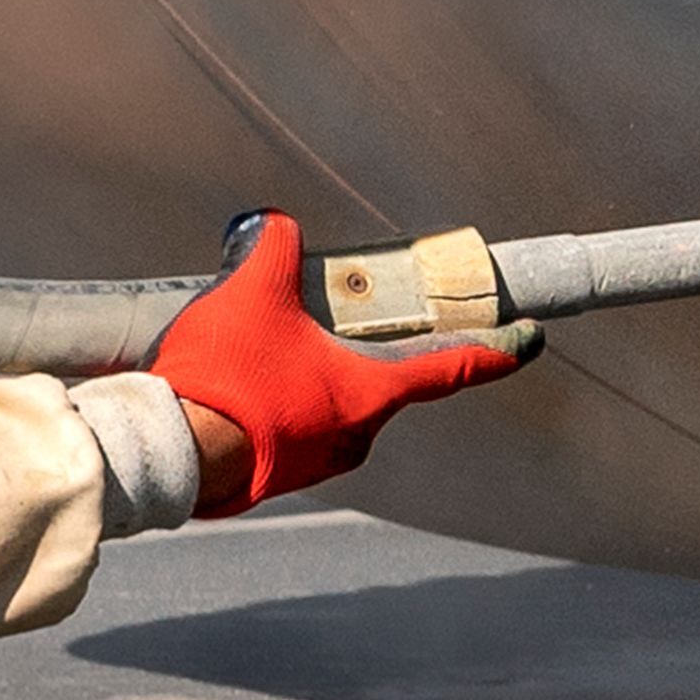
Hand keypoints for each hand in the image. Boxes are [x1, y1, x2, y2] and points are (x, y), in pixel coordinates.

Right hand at [149, 210, 543, 516]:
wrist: (173, 451)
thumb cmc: (228, 378)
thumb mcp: (253, 294)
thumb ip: (273, 249)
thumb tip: (275, 225)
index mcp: (370, 394)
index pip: (449, 368)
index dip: (493, 350)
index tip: (527, 339)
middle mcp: (355, 435)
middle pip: (380, 384)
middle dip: (362, 351)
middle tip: (335, 321)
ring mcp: (317, 461)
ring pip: (333, 406)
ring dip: (312, 376)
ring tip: (265, 348)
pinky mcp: (277, 474)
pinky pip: (295, 427)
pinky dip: (281, 401)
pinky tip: (244, 381)